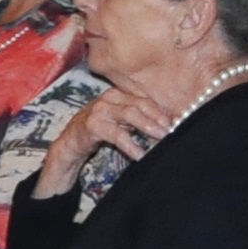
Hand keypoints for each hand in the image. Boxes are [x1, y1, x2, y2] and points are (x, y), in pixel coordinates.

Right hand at [38, 82, 177, 193]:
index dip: (160, 110)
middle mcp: (109, 98)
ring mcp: (100, 110)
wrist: (72, 141)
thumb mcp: (120, 121)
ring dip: (147, 126)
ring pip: (129, 115)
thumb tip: (165, 125)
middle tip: (170, 129)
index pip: (143, 99)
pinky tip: (140, 154)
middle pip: (139, 104)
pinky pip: (116, 135)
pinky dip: (130, 145)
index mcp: (118, 94)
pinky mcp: (93, 125)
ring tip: (160, 137)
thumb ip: (138, 119)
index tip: (175, 121)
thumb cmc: (100, 129)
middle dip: (157, 117)